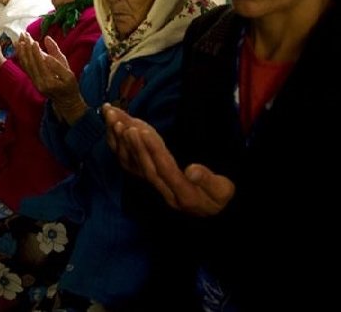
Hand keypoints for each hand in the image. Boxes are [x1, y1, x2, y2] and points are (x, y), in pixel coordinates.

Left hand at [16, 33, 86, 122]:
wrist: (65, 101)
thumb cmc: (69, 84)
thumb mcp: (68, 70)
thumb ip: (57, 54)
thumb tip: (47, 39)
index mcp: (53, 81)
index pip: (42, 64)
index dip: (37, 53)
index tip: (34, 41)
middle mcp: (42, 83)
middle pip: (32, 63)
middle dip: (27, 48)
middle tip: (24, 34)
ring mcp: (36, 83)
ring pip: (27, 65)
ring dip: (22, 51)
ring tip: (19, 39)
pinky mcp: (33, 81)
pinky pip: (26, 68)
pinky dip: (22, 57)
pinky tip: (19, 48)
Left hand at [104, 104, 234, 216]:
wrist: (215, 214)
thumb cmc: (221, 198)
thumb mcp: (223, 192)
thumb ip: (209, 181)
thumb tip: (192, 170)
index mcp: (184, 194)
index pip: (165, 169)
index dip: (154, 151)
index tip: (144, 132)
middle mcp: (166, 193)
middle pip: (147, 168)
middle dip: (135, 146)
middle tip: (126, 126)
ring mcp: (158, 189)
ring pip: (138, 167)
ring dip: (126, 146)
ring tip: (118, 126)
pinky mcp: (154, 183)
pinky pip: (135, 167)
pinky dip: (124, 150)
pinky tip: (118, 134)